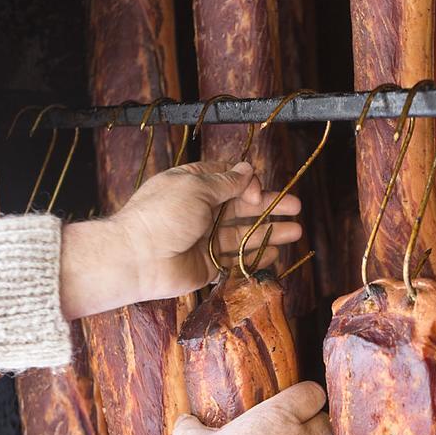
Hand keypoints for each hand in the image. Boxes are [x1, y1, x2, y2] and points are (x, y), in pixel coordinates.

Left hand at [59, 161, 301, 318]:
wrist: (138, 258)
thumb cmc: (162, 215)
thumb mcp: (195, 187)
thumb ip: (226, 182)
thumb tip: (247, 169)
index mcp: (195, 185)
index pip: (231, 179)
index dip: (248, 183)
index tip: (255, 193)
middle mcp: (202, 210)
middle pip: (243, 206)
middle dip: (270, 207)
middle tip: (296, 208)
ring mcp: (206, 239)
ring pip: (244, 233)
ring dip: (271, 231)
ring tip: (297, 231)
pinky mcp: (208, 265)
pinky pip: (237, 259)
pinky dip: (256, 256)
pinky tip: (277, 252)